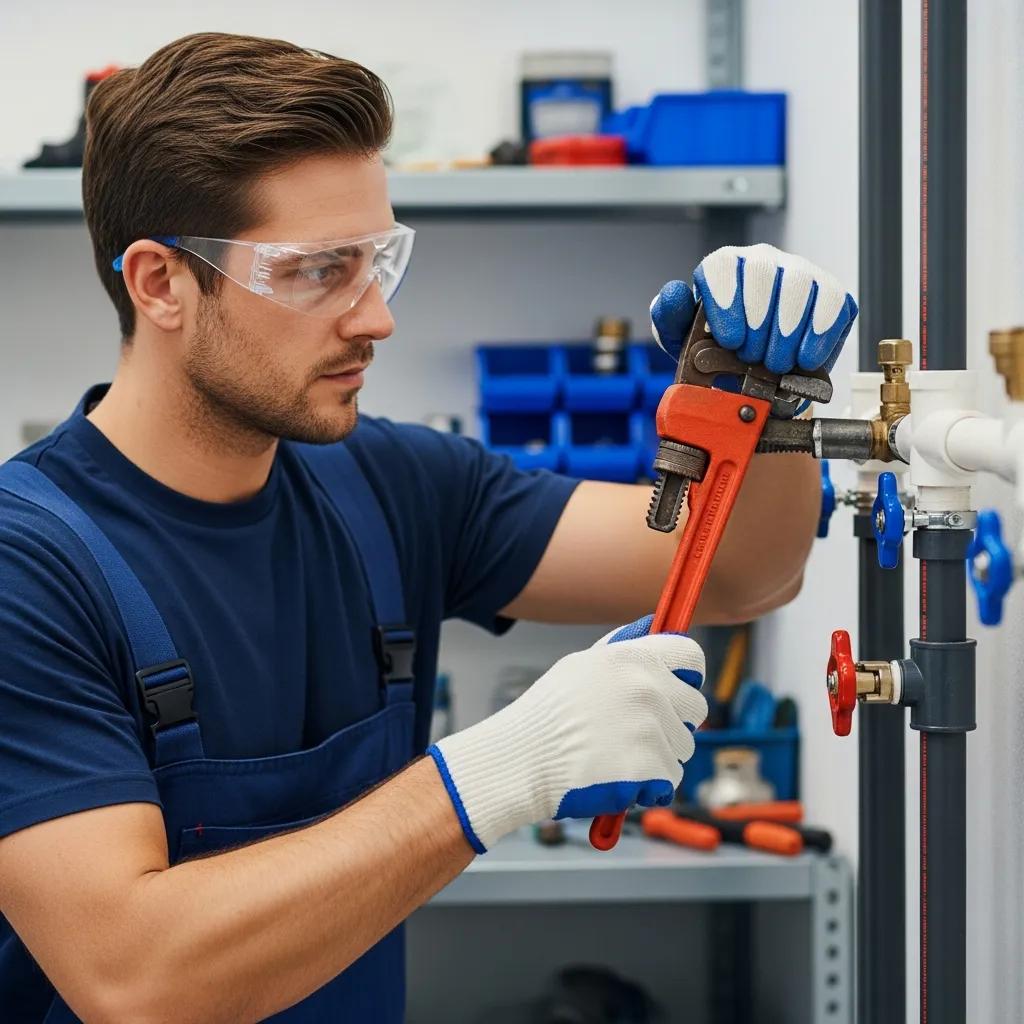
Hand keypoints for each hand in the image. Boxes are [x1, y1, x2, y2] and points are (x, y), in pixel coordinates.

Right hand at [427, 615, 706, 852]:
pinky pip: (668, 781)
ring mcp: (650, 730)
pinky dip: (648, 787)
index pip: (692, 655)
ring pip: (682, 748)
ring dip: (659, 758)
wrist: (520, 760)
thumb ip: (623, 647)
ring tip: (616, 757)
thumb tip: (652, 624)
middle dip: (675, 724)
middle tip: (640, 735)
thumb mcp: (581, 665)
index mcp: (633, 658)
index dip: (689, 674)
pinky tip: (616, 779)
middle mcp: (648, 688)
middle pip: (695, 708)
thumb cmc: (547, 714)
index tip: (680, 689)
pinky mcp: (650, 770)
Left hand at [650, 243, 857, 374]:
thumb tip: (674, 293)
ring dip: (785, 333)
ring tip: (775, 364)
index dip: (727, 303)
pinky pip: (832, 302)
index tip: (730, 340)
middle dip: (757, 325)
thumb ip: (670, 316)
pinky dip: (818, 335)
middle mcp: (762, 261)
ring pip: (798, 286)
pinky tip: (805, 359)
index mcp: (724, 266)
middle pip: (763, 273)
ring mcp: (799, 273)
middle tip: (751, 358)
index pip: (723, 266)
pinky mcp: (831, 293)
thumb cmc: (717, 350)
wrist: (753, 374)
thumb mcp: (684, 338)